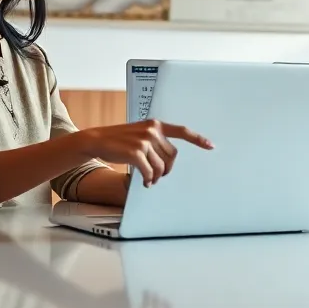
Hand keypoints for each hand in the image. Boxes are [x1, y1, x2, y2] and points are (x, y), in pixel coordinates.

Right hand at [73, 119, 212, 187]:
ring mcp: (144, 141)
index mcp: (155, 124)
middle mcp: (152, 130)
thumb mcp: (139, 133)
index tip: (211, 146)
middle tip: (159, 176)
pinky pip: (149, 171)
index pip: (181, 131)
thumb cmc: (120, 140)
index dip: (198, 139)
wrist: (97, 140)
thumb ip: (155, 140)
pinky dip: (149, 179)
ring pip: (161, 166)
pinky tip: (145, 182)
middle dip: (167, 169)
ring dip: (157, 177)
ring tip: (150, 180)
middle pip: (171, 156)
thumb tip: (169, 160)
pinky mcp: (136, 152)